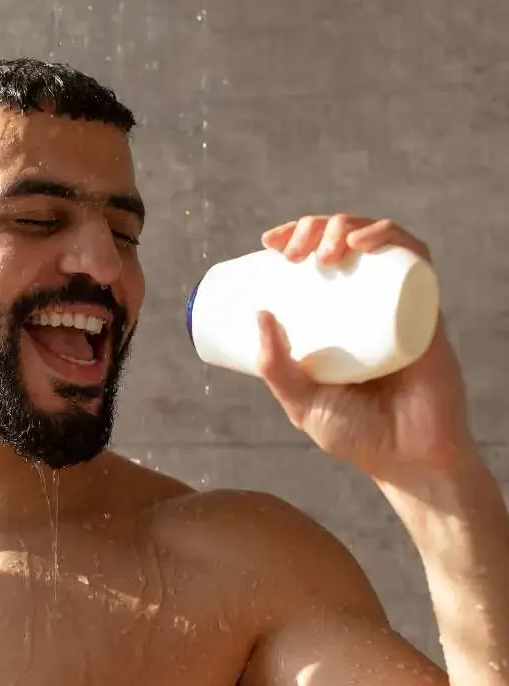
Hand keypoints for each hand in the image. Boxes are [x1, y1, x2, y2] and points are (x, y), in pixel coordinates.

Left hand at [256, 214, 471, 480]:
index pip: (316, 260)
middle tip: (292, 250)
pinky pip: (417, 262)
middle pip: (343, 242)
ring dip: (347, 226)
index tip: (268, 242)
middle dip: (314, 227)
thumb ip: (275, 366)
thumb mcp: (301, 400)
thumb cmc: (355, 434)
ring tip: (323, 250)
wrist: (407, 459)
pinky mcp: (426, 311)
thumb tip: (258, 314)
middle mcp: (367, 304)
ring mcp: (398, 304)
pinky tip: (362, 242)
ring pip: (377, 242)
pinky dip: (392, 239)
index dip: (295, 236)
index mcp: (336, 318)